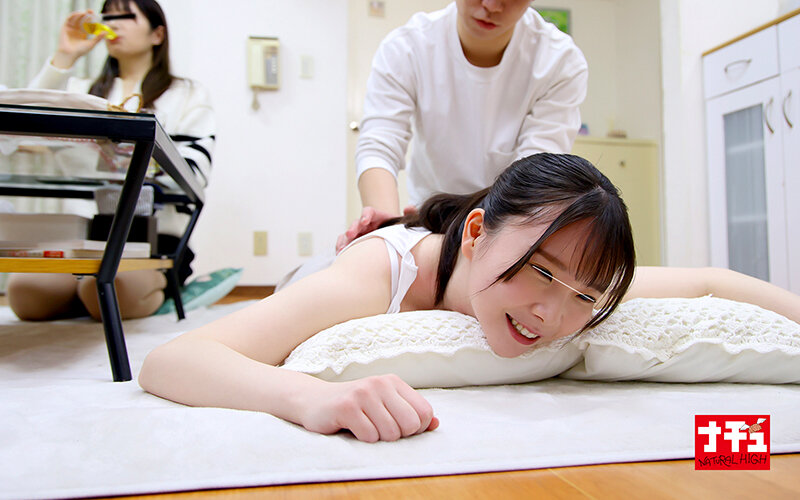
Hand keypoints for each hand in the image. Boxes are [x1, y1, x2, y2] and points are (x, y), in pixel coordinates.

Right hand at [51, 10, 106, 68]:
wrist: (70, 54)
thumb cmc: (80, 51)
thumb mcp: (91, 43)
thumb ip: (98, 38)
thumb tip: (106, 32)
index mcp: (83, 34)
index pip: (88, 25)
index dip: (92, 20)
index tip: (97, 17)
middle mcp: (77, 30)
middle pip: (82, 20)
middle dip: (87, 15)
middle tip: (92, 11)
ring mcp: (71, 28)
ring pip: (76, 18)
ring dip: (80, 14)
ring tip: (86, 12)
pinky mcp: (65, 27)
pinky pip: (69, 19)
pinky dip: (74, 15)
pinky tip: (79, 14)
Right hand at [300, 375, 437, 441]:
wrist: (314, 401)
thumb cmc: (355, 406)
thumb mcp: (384, 405)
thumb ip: (411, 413)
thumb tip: (436, 423)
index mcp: (393, 382)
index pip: (424, 412)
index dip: (415, 428)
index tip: (397, 426)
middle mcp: (380, 384)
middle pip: (410, 424)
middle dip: (398, 435)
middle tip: (380, 429)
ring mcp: (363, 394)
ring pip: (390, 433)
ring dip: (378, 438)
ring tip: (365, 426)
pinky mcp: (346, 407)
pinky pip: (370, 436)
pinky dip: (363, 439)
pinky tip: (353, 428)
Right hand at [335, 205, 417, 252]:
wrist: (393, 238)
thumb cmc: (398, 229)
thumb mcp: (404, 221)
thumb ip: (409, 214)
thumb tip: (408, 208)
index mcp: (375, 216)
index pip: (368, 212)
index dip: (365, 215)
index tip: (365, 221)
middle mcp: (364, 224)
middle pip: (356, 223)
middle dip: (353, 228)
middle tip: (350, 234)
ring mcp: (358, 234)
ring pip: (348, 234)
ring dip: (344, 240)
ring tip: (342, 248)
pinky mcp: (354, 243)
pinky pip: (345, 244)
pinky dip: (341, 248)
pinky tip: (340, 254)